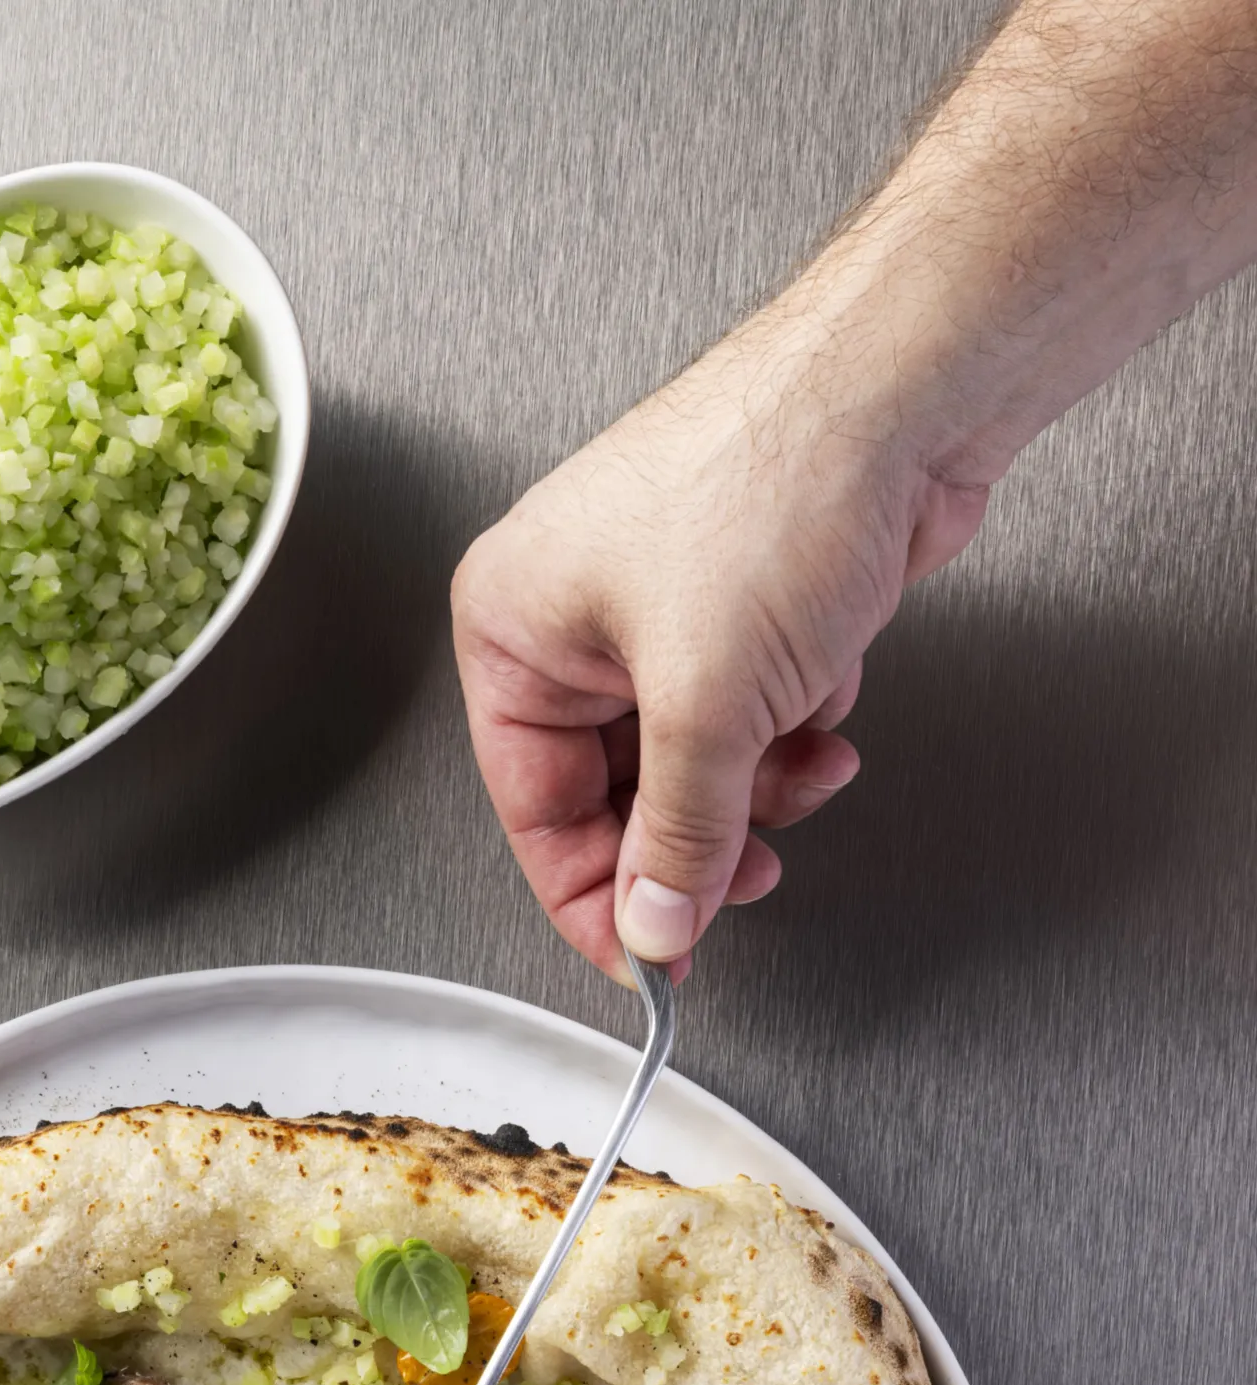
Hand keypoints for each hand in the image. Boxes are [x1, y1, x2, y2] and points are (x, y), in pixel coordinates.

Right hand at [451, 317, 991, 975]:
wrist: (906, 389)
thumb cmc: (777, 480)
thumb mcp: (707, 706)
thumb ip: (678, 839)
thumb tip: (656, 924)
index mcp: (515, 626)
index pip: (534, 811)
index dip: (597, 901)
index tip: (653, 959)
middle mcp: (574, 616)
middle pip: (620, 795)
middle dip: (699, 836)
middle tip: (746, 879)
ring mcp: (661, 608)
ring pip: (695, 763)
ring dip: (761, 785)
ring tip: (808, 765)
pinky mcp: (741, 604)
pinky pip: (750, 716)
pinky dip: (794, 726)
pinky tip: (828, 693)